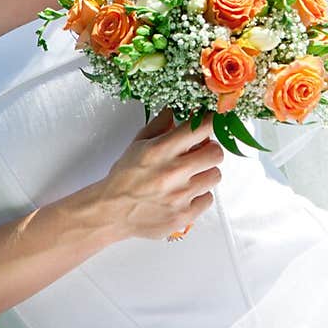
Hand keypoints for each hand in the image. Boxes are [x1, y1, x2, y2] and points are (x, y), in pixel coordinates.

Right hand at [99, 107, 224, 242]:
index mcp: (161, 150)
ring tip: (191, 175)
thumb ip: (158, 126)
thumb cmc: (123, 179)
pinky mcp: (184, 215)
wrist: (112, 212)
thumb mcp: (137, 145)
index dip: (211, 123)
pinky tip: (186, 194)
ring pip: (215, 175)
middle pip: (216, 153)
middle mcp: (173, 172)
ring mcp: (180, 196)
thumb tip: (173, 112)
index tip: (212, 123)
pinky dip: (199, 195)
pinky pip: (208, 199)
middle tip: (201, 152)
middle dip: (210, 150)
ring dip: (205, 173)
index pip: (201, 128)